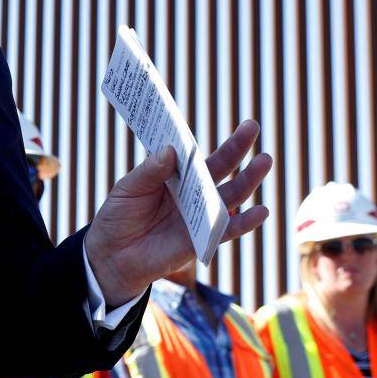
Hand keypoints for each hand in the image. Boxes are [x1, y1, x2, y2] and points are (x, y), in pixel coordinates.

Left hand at [85, 120, 271, 306]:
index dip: (207, 137)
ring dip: (248, 179)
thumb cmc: (119, 217)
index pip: (195, 154)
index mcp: (175, 176)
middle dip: (236, 148)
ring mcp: (198, 215)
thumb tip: (172, 150)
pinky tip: (261, 211)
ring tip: (265, 161)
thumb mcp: (128, 189)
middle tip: (252, 126)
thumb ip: (150, 172)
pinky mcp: (200, 240)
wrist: (112, 256)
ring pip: (230, 195)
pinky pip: (227, 230)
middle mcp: (191, 193)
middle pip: (219, 169)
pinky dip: (245, 222)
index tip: (212, 122)